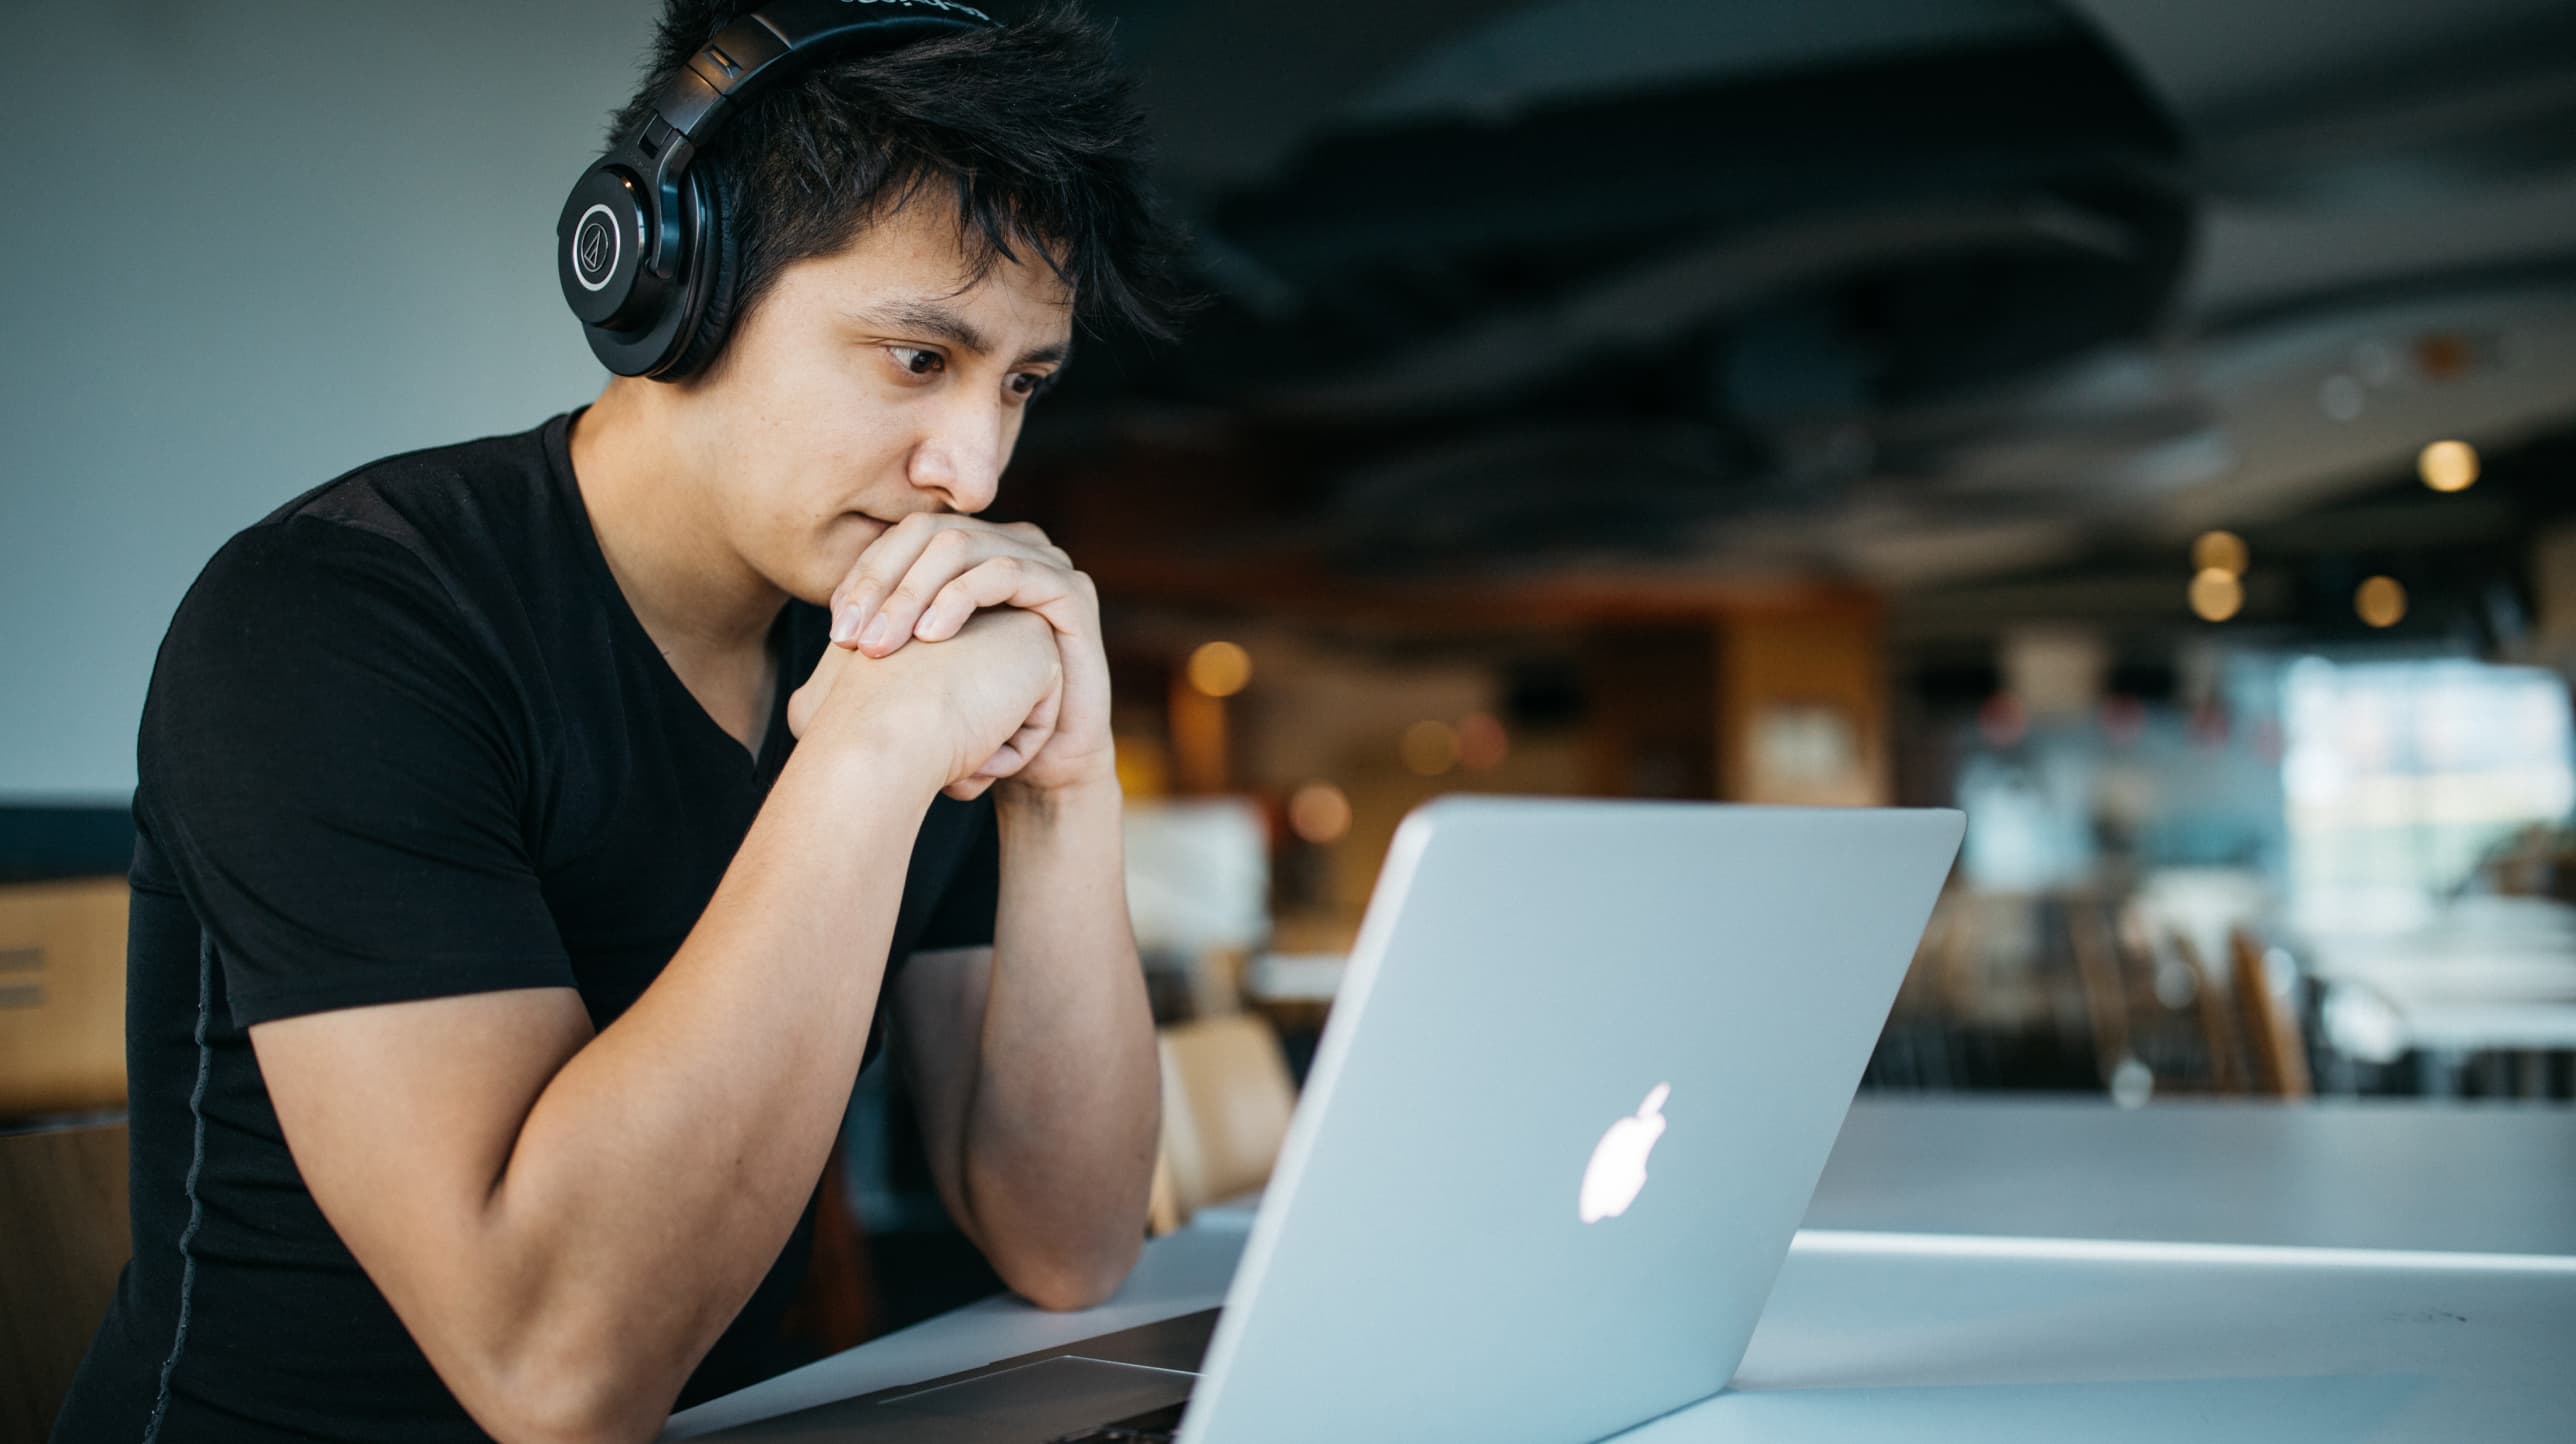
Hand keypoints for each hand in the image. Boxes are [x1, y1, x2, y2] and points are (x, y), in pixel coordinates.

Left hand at [827, 515, 1113, 796]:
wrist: (1044, 763)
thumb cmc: (978, 719)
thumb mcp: (920, 670)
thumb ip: (887, 631)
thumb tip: (834, 618)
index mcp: (973, 553)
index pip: (904, 538)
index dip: (865, 575)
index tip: (836, 631)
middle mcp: (1009, 546)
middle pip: (928, 533)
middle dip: (882, 583)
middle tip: (851, 639)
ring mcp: (1044, 562)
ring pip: (962, 546)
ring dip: (912, 593)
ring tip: (882, 645)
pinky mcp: (1071, 590)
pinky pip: (1006, 573)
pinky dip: (961, 597)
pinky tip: (931, 637)